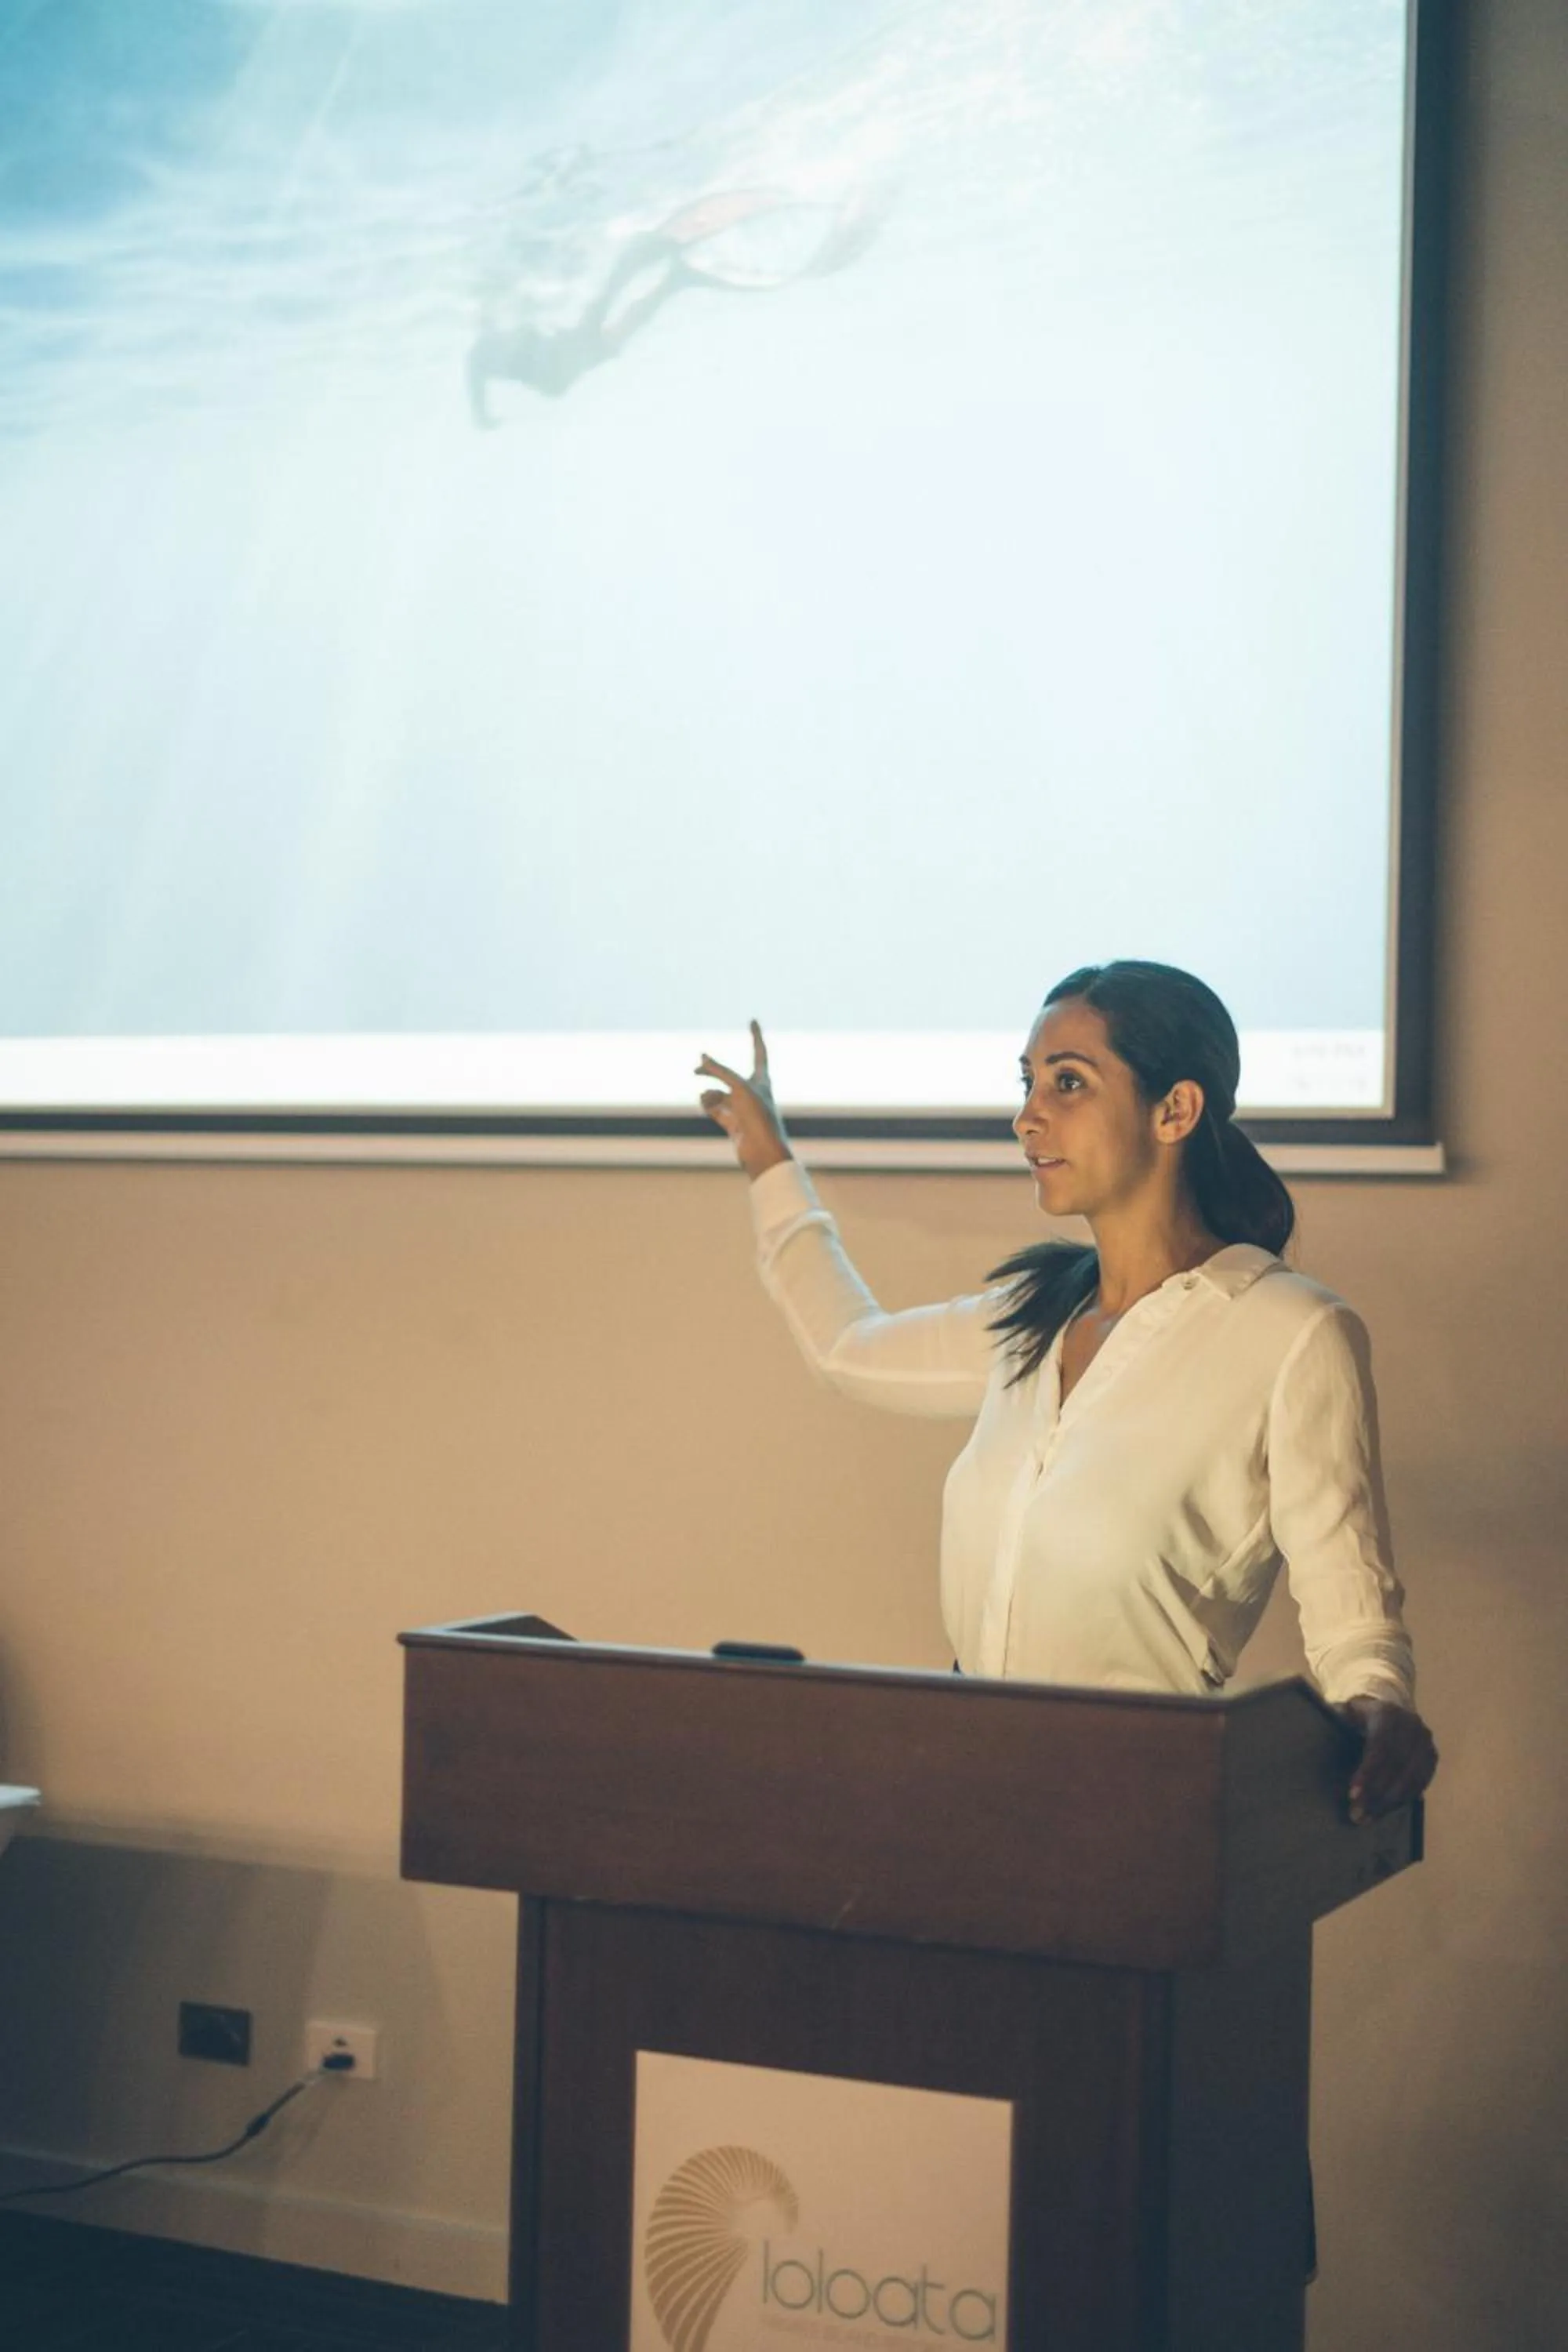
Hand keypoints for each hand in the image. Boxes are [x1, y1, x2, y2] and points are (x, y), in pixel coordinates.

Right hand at [696, 1020, 791, 1180]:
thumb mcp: (739, 1087)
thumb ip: (720, 1070)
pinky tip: (706, 1107)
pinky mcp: (730, 1121)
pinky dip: (707, 1104)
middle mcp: (752, 1091)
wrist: (761, 1150)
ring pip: (717, 1091)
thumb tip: (702, 1057)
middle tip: (697, 1068)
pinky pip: (713, 1106)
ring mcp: (740, 1107)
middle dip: (712, 1071)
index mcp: (762, 1079)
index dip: (756, 1035)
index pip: (759, 1051)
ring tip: (708, 1099)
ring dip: (709, 1093)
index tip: (753, 1021)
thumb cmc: (758, 1116)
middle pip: (727, 1073)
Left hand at [1339, 1697, 1437, 1822]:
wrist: (1388, 1713)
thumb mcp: (1345, 1713)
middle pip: (1397, 1765)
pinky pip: (1420, 1784)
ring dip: (1389, 1803)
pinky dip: (1402, 1801)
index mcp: (1387, 1713)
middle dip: (1376, 1794)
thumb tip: (1321, 1731)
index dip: (1368, 1771)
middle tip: (1356, 1815)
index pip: (1380, 1745)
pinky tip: (1383, 1812)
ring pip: (1411, 1778)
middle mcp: (1411, 1726)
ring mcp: (1425, 1742)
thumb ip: (1335, 1720)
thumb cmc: (1358, 1718)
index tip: (1352, 1794)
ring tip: (1367, 1819)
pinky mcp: (1432, 1757)